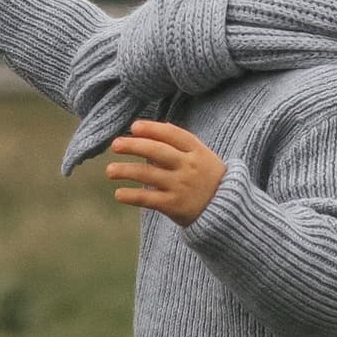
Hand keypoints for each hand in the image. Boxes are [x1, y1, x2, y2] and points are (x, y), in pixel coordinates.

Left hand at [106, 120, 226, 226]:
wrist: (226, 210)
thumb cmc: (208, 178)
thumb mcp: (203, 156)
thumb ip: (180, 144)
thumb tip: (152, 129)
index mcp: (197, 151)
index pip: (173, 134)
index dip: (152, 129)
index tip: (134, 126)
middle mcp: (189, 166)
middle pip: (158, 152)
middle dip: (134, 146)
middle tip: (115, 144)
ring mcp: (181, 186)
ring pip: (149, 175)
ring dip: (126, 171)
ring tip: (109, 171)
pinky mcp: (174, 206)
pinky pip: (149, 199)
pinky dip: (132, 196)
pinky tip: (118, 194)